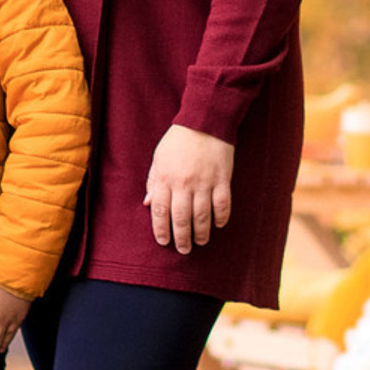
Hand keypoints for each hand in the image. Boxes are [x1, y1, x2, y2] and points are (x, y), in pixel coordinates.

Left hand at [145, 124, 233, 251]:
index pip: (160, 212)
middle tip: (184, 249)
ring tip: (200, 242)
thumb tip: (147, 203)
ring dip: (201, 233)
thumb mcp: (159, 158)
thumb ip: (153, 181)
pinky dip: (221, 217)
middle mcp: (184, 183)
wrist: (205, 120)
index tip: (164, 241)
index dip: (161, 230)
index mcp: (165, 178)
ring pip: (202, 216)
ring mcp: (204, 182)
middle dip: (181, 238)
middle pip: (181, 219)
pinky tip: (218, 224)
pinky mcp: (222, 179)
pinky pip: (223, 204)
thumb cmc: (179, 140)